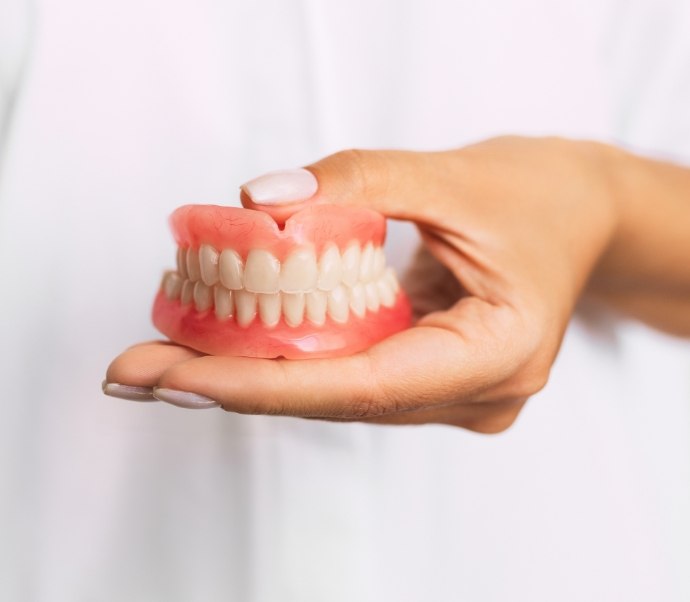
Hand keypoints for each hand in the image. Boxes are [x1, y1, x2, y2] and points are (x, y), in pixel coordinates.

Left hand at [106, 137, 620, 431]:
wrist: (579, 214)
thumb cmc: (539, 196)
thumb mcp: (454, 174)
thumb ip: (358, 181)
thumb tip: (259, 201)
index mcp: (497, 355)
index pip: (363, 387)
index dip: (263, 386)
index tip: (175, 379)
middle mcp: (473, 393)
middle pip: (336, 399)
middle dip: (232, 383)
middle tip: (136, 369)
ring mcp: (453, 393)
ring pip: (336, 393)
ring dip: (252, 372)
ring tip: (164, 354)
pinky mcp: (431, 377)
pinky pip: (349, 374)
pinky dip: (288, 357)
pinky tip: (228, 343)